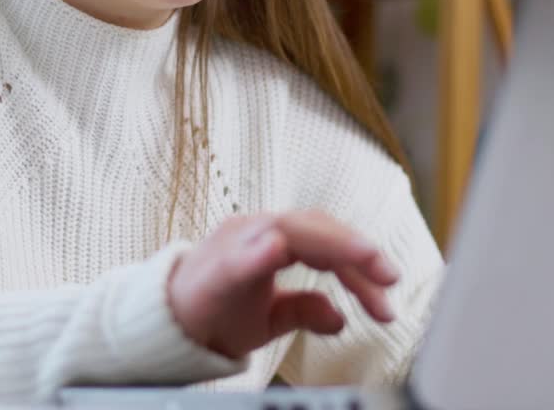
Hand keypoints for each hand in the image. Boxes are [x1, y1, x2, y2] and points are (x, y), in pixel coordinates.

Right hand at [166, 210, 399, 358]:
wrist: (163, 326)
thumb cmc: (216, 312)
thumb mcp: (270, 316)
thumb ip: (305, 309)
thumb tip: (341, 317)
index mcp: (273, 239)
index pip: (327, 242)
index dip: (362, 262)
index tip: (390, 290)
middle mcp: (257, 231)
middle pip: (316, 228)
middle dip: (357, 251)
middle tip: (389, 279)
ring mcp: (235, 243)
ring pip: (288, 229)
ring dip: (330, 243)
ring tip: (363, 256)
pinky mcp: (214, 268)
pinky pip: (238, 257)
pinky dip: (259, 254)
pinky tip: (277, 251)